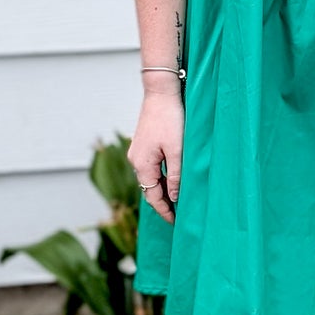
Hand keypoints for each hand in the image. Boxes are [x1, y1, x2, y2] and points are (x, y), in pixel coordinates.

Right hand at [128, 89, 183, 222]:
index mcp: (142, 164)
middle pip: (149, 188)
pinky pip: (150, 167)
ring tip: (178, 200)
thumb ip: (176, 176)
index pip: (152, 196)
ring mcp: (138, 152)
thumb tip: (175, 197)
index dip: (164, 211)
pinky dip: (161, 177)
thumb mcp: (177, 150)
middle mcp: (136, 160)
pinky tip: (172, 179)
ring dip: (162, 189)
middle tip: (178, 215)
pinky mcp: (143, 144)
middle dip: (162, 202)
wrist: (160, 92)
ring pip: (150, 178)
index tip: (175, 222)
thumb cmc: (170, 119)